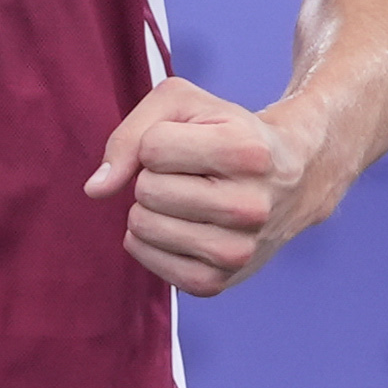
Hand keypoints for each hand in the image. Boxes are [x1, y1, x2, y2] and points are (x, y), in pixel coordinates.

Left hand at [83, 78, 308, 296]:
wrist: (290, 181)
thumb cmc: (227, 132)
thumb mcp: (184, 105)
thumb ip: (131, 133)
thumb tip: (96, 188)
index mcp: (246, 152)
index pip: (152, 147)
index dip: (157, 140)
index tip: (190, 143)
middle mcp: (249, 207)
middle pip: (147, 190)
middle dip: (153, 176)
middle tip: (190, 174)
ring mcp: (237, 251)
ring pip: (143, 227)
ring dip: (150, 208)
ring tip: (186, 199)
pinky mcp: (219, 283)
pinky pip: (149, 261)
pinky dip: (149, 241)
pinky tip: (179, 226)